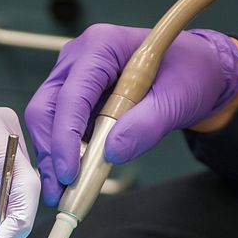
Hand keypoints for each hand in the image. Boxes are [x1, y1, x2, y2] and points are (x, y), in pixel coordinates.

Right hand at [26, 24, 237, 205]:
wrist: (192, 73)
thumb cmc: (188, 73)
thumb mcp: (177, 99)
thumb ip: (147, 124)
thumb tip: (113, 152)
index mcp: (101, 46)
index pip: (71, 96)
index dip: (65, 137)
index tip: (69, 173)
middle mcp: (77, 58)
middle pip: (45, 108)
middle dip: (51, 152)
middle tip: (58, 190)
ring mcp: (70, 77)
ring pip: (44, 121)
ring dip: (52, 157)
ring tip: (62, 190)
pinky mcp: (72, 98)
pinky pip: (57, 128)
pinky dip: (62, 154)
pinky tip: (73, 175)